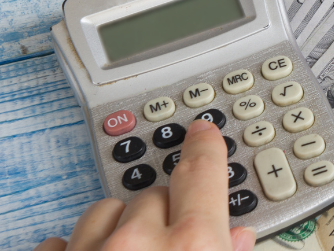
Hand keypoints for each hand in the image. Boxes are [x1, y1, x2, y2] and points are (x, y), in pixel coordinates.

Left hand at [35, 120, 254, 250]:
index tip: (201, 132)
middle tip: (173, 242)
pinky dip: (77, 249)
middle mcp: (137, 243)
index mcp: (192, 244)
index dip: (203, 146)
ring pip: (105, 210)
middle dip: (165, 210)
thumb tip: (236, 239)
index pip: (202, 172)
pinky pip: (62, 242)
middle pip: (154, 194)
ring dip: (119, 226)